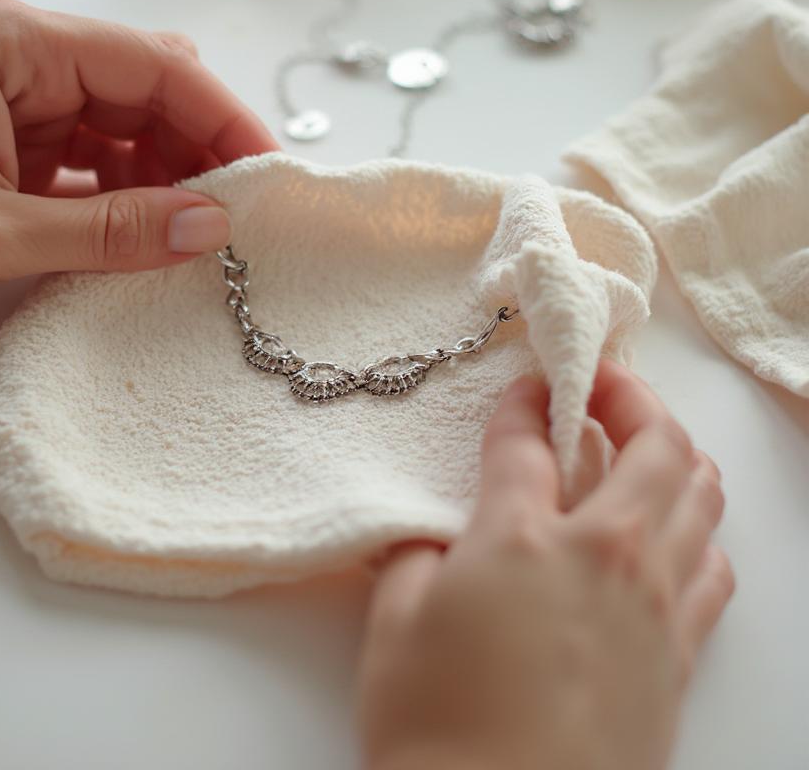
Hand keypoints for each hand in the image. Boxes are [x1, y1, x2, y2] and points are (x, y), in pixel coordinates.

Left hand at [0, 0, 276, 306]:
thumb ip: (110, 230)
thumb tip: (208, 228)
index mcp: (16, 44)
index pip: (156, 65)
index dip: (222, 116)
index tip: (266, 172)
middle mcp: (23, 55)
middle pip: (148, 89)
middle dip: (199, 146)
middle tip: (240, 211)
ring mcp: (17, 95)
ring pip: (127, 123)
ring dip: (167, 173)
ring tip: (198, 230)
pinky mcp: (12, 137)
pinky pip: (94, 155)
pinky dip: (127, 190)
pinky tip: (149, 228)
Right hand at [358, 360, 733, 769]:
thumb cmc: (434, 729)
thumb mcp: (394, 624)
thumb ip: (414, 557)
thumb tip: (430, 534)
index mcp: (521, 535)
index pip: (528, 437)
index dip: (521, 400)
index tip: (520, 384)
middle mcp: (602, 553)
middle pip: (651, 442)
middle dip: (630, 393)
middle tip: (602, 380)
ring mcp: (653, 603)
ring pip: (698, 494)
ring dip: (677, 449)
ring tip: (645, 440)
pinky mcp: (679, 653)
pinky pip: (715, 569)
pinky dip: (699, 531)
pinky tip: (673, 533)